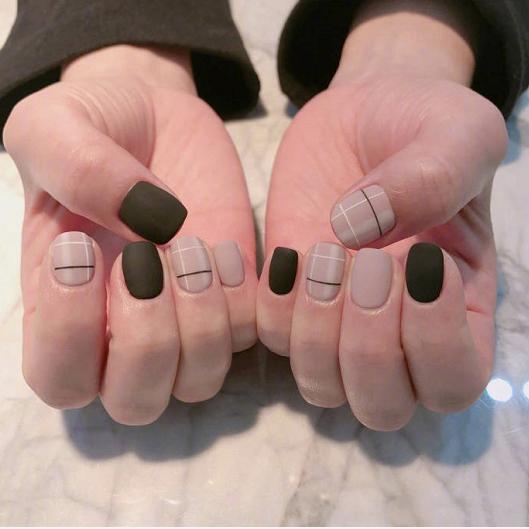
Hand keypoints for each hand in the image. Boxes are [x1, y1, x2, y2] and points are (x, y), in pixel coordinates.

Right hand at [3, 45, 256, 423]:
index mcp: (63, 303)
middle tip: (144, 257)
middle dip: (146, 340)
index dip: (69, 333)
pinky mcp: (234, 292)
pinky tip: (221, 242)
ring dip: (199, 323)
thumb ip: (77, 169)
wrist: (154, 111)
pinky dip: (241, 297)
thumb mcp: (56, 127)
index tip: (83, 247)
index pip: (59, 376)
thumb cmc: (92, 122)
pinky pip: (247, 332)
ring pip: (198, 380)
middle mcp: (123, 325)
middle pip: (136, 401)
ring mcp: (184, 315)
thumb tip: (151, 224)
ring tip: (189, 245)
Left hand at [257, 0, 507, 429]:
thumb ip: (433, 178)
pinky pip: (273, 338)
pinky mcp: (289, 296)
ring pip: (322, 385)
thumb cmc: (424, 125)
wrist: (364, 113)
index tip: (421, 260)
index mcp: (459, 308)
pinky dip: (275, 306)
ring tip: (324, 252)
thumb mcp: (458, 134)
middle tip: (368, 261)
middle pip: (382, 405)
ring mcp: (336, 319)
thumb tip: (356, 231)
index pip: (453, 381)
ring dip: (318, 330)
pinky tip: (287, 253)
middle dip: (370, 344)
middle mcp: (397, 330)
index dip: (435, 344)